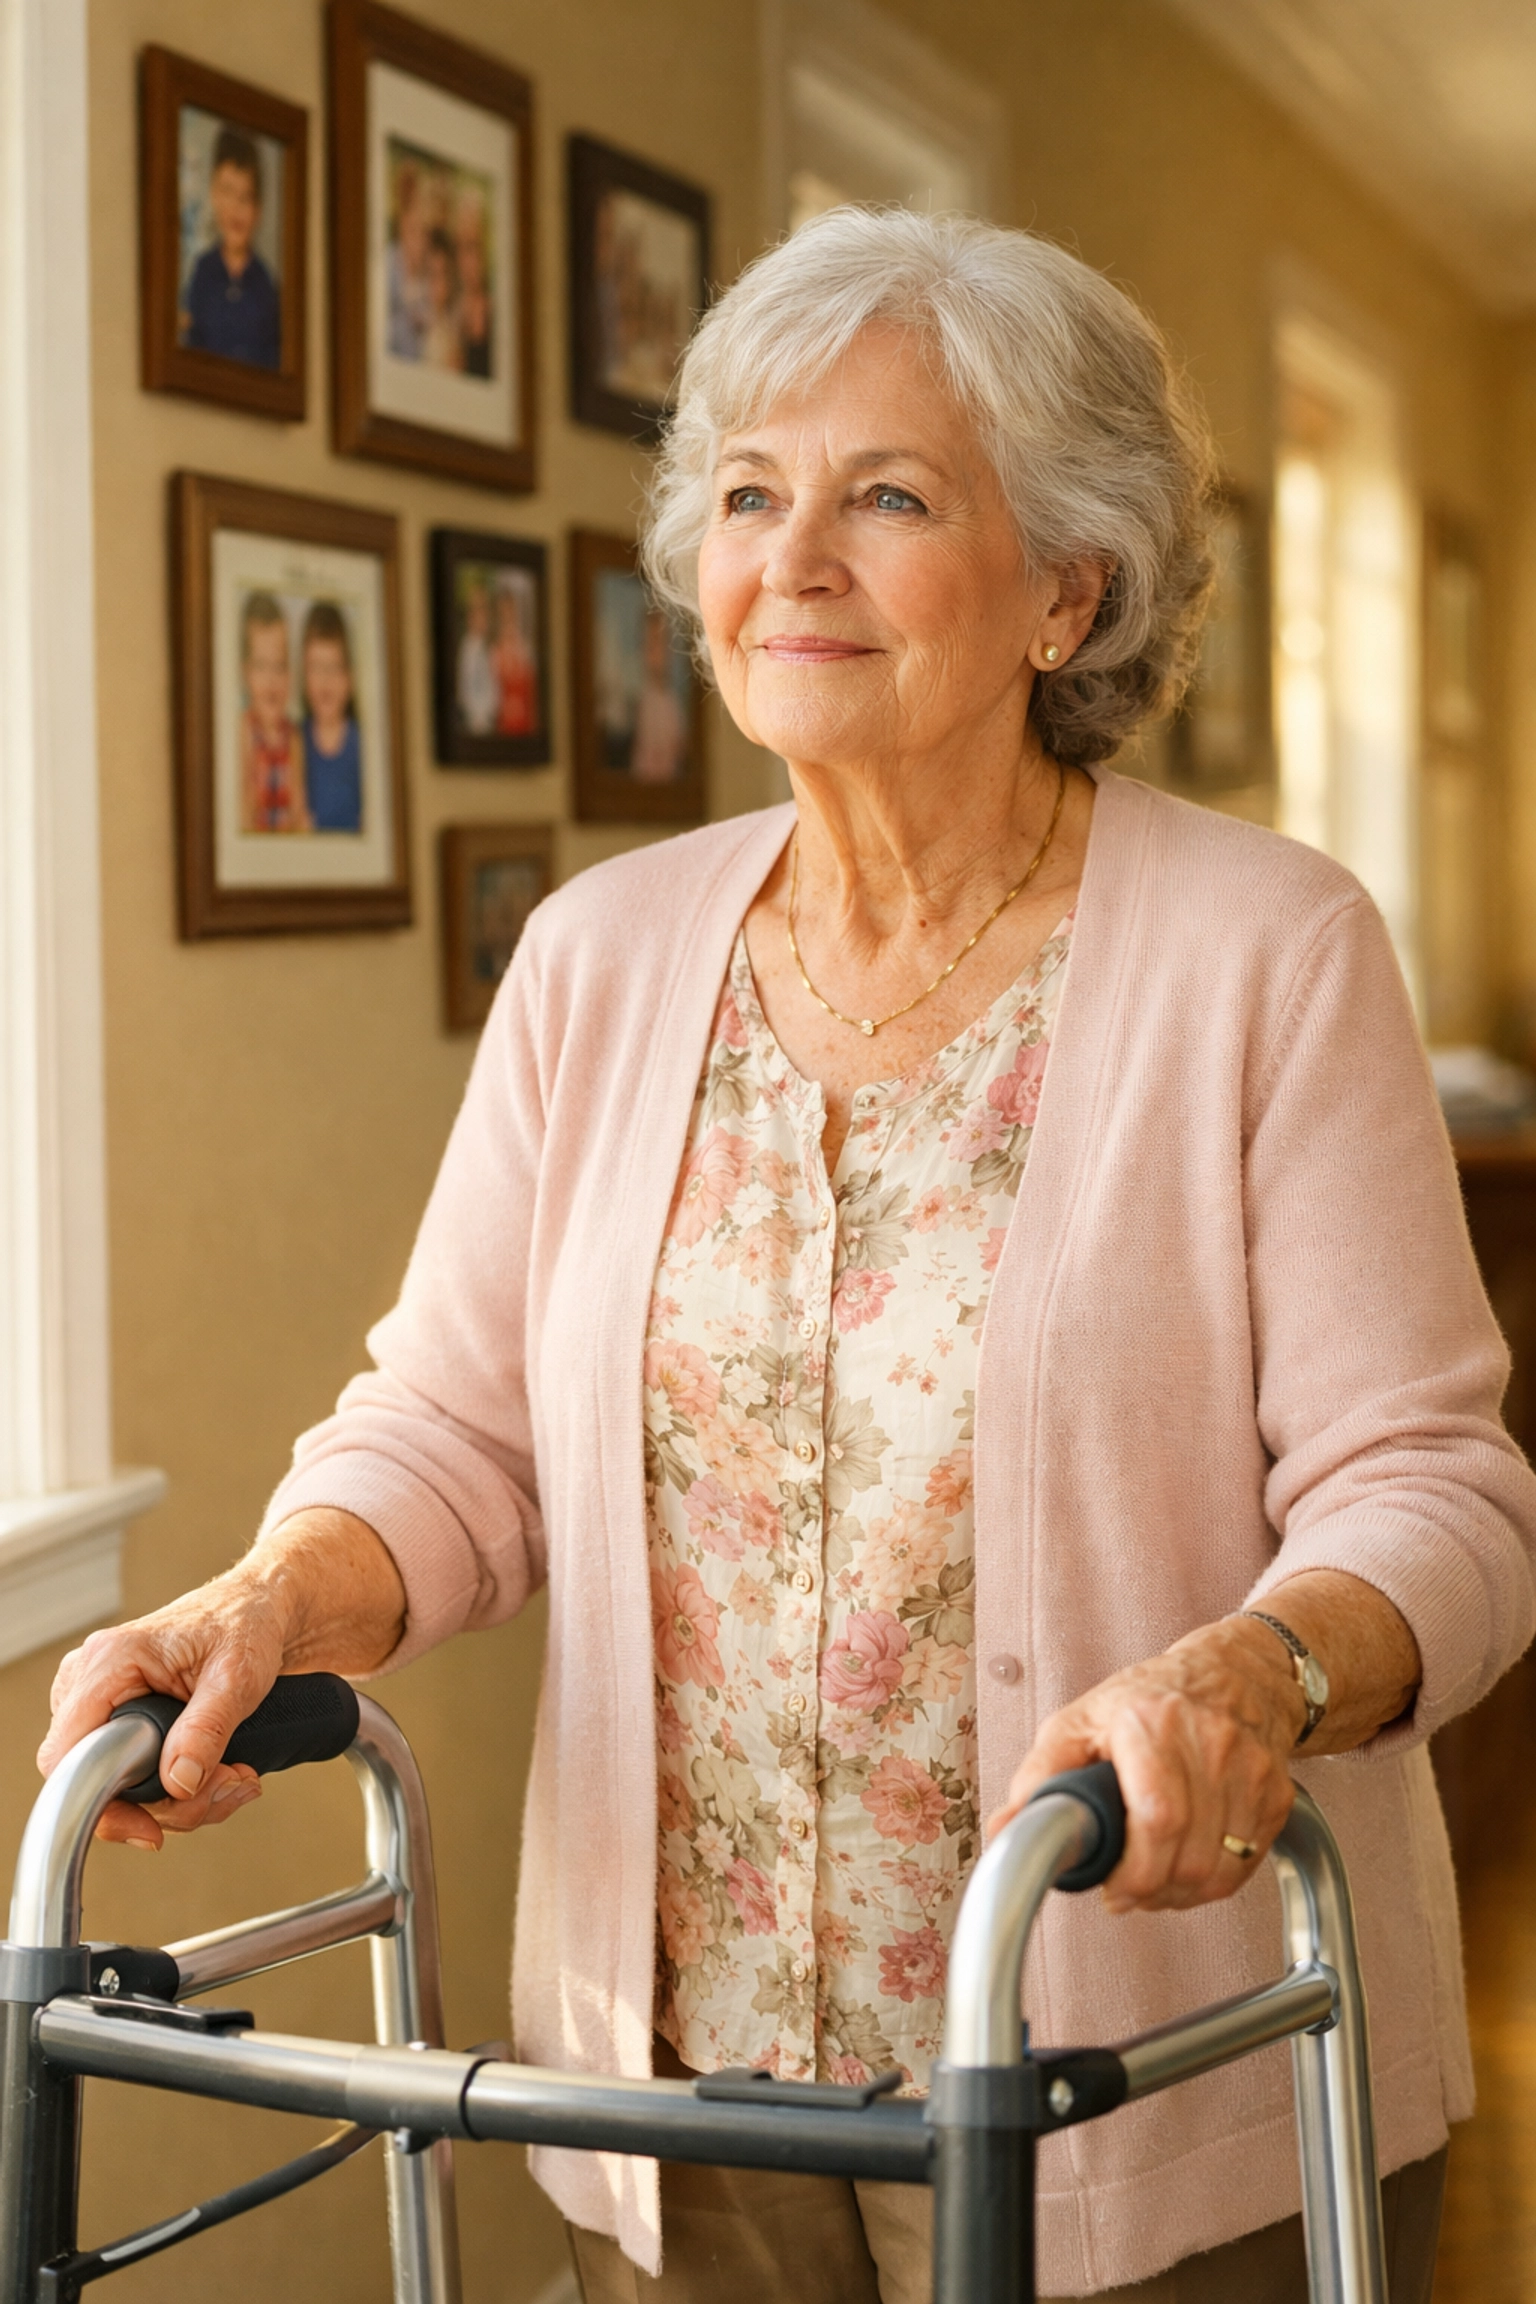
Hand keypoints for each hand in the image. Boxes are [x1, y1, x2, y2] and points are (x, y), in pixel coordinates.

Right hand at [37, 1508, 406, 1851]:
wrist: (265, 1610)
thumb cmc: (248, 1623)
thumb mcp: (238, 1675)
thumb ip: (206, 1727)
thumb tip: (178, 1781)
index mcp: (108, 1662)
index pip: (67, 1757)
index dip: (102, 1805)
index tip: (152, 1829)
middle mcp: (93, 1682)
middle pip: (97, 1781)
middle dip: (167, 1802)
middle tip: (227, 1786)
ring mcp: (106, 1701)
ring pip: (120, 1786)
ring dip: (183, 1798)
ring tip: (236, 1776)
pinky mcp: (124, 1717)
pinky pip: (135, 1775)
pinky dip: (180, 1787)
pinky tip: (221, 1773)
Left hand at [987, 1616, 1306, 1912]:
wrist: (1234, 1674)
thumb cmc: (1148, 1699)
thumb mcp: (1080, 1720)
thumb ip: (1042, 1776)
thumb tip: (1005, 1830)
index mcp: (1149, 1721)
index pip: (1157, 1816)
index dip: (1135, 1871)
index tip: (1113, 1888)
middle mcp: (1207, 1742)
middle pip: (1191, 1855)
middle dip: (1152, 1890)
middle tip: (1127, 1890)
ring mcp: (1249, 1769)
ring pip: (1221, 1870)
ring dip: (1180, 1894)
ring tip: (1154, 1880)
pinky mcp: (1275, 1794)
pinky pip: (1246, 1865)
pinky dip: (1214, 1883)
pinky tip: (1187, 1867)